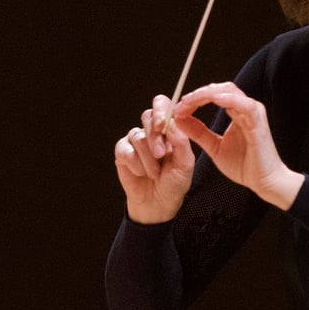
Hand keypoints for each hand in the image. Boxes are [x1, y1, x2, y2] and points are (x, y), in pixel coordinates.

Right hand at [114, 94, 195, 223]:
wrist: (158, 204)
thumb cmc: (174, 183)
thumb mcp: (185, 164)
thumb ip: (181, 142)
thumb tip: (172, 122)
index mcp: (169, 129)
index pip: (162, 105)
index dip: (161, 110)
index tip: (162, 125)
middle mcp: (151, 131)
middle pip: (147, 116)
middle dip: (155, 137)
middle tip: (161, 155)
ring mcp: (135, 140)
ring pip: (137, 136)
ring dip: (148, 158)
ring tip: (154, 173)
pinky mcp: (122, 152)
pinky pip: (125, 150)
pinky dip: (135, 164)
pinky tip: (141, 173)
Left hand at [173, 82, 302, 209]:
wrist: (263, 182)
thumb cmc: (245, 165)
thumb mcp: (213, 147)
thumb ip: (198, 133)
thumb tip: (179, 120)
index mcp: (235, 113)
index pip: (213, 95)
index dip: (194, 98)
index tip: (178, 108)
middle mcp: (245, 109)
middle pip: (220, 88)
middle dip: (198, 94)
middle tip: (181, 103)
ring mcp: (253, 114)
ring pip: (230, 91)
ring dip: (208, 94)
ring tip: (191, 100)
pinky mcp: (258, 122)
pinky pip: (245, 105)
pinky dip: (229, 99)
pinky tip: (215, 99)